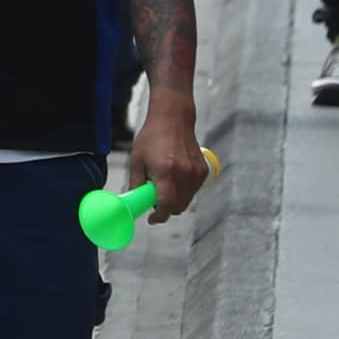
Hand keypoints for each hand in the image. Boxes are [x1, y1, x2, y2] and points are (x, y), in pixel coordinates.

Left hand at [133, 104, 209, 223]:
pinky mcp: (203, 171)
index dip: (159, 216)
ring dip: (175, 200)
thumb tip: (135, 201)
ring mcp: (196, 173)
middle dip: (166, 209)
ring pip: (187, 201)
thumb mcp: (136, 159)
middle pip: (178, 207)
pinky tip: (175, 177)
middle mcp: (184, 175)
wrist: (173, 119)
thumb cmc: (152, 137)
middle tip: (155, 200)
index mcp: (165, 172)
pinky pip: (194, 191)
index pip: (166, 205)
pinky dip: (184, 191)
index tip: (152, 219)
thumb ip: (136, 183)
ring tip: (164, 184)